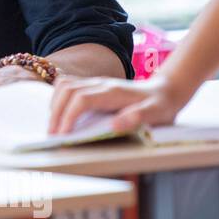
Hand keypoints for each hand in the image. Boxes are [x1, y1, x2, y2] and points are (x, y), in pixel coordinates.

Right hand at [48, 76, 190, 134]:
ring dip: (55, 105)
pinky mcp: (92, 85)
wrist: (166, 90)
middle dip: (56, 113)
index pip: (81, 99)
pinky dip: (58, 99)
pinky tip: (60, 114)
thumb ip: (138, 117)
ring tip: (54, 126)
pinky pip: (67, 86)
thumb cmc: (161, 105)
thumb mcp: (157, 114)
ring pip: (64, 86)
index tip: (63, 135)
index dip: (69, 116)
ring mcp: (95, 83)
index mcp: (113, 92)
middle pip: (67, 90)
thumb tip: (114, 125)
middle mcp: (100, 83)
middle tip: (52, 135)